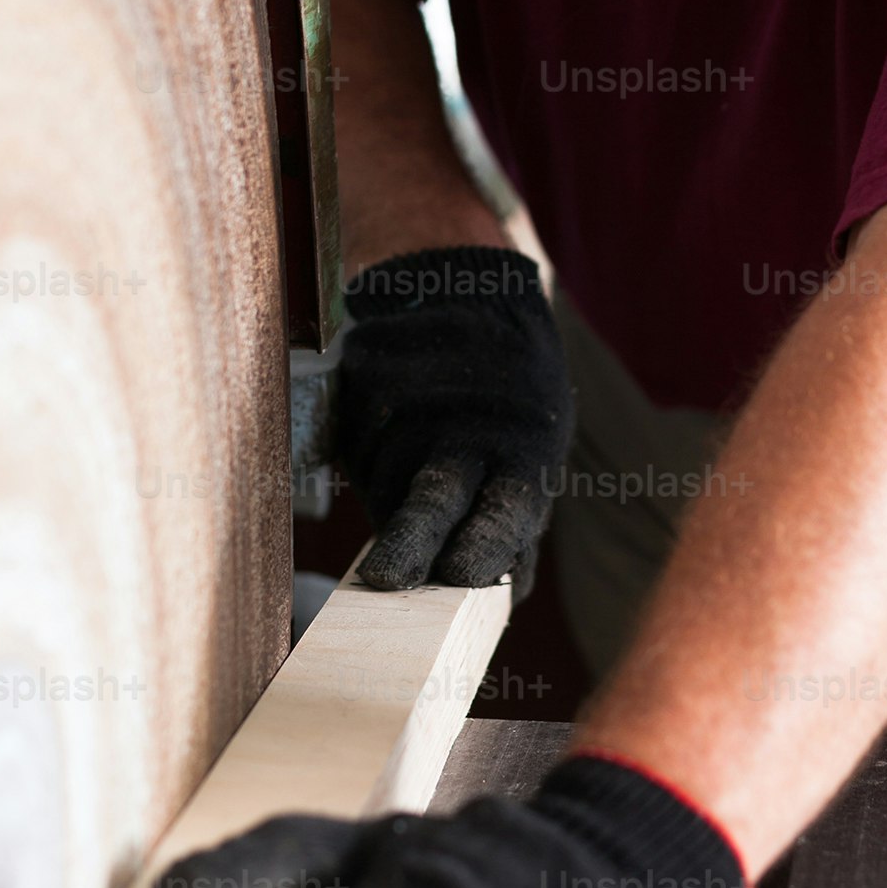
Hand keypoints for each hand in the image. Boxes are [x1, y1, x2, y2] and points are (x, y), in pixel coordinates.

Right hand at [334, 245, 573, 597]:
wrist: (465, 293)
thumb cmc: (510, 396)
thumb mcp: (534, 450)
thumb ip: (517, 522)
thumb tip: (509, 593)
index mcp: (522, 452)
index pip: (508, 509)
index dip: (487, 544)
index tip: (462, 574)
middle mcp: (463, 428)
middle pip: (434, 498)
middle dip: (410, 541)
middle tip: (385, 578)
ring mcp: (406, 401)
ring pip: (379, 482)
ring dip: (386, 500)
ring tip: (409, 472)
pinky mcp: (360, 381)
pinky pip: (351, 445)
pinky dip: (366, 458)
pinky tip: (389, 435)